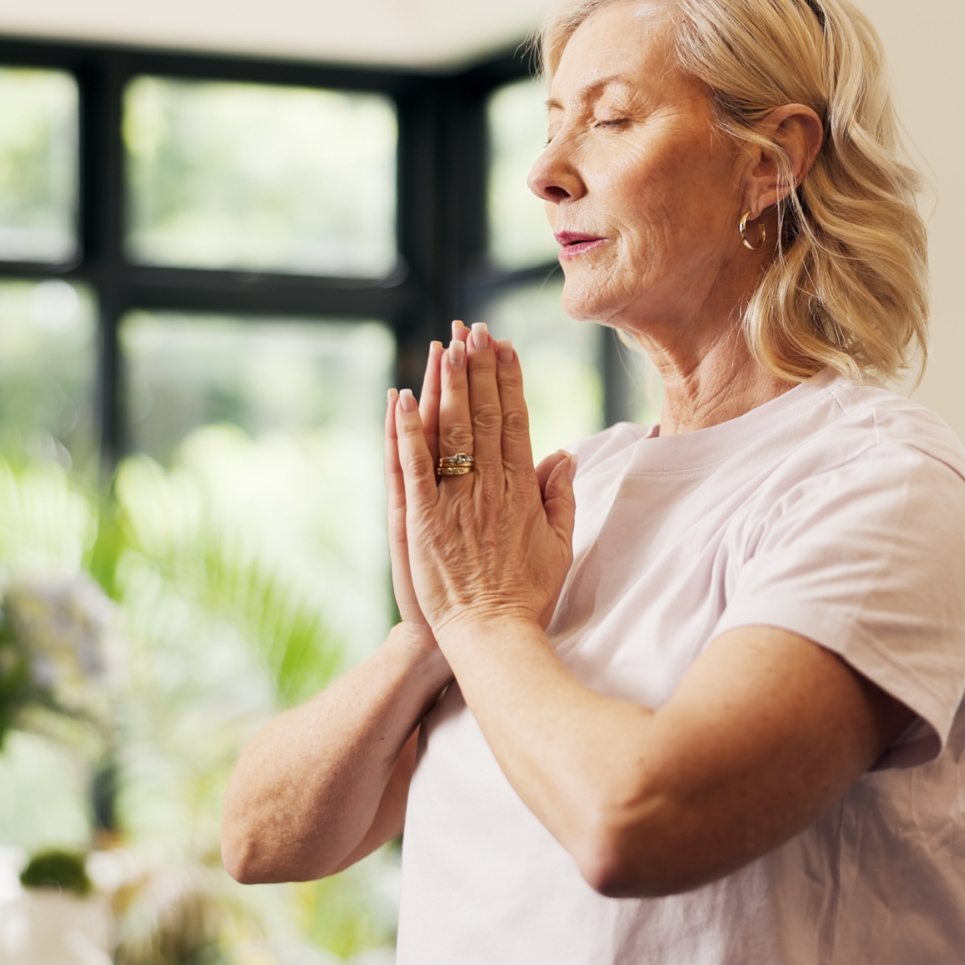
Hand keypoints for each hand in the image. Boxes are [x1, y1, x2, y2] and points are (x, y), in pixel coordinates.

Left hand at [391, 322, 575, 637]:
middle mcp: (490, 487)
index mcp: (522, 490)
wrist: (492, 636)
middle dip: (478, 367)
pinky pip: (413, 466)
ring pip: (451, 431)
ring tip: (445, 344)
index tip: (504, 346)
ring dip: (447, 385)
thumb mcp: (559, 545)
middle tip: (472, 328)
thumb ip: (561, 496)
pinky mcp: (421, 519)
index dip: (509, 379)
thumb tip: (563, 452)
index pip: (516, 420)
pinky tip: (402, 397)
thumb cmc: (527, 595)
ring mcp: (454, 501)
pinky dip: (407, 430)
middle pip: (484, 415)